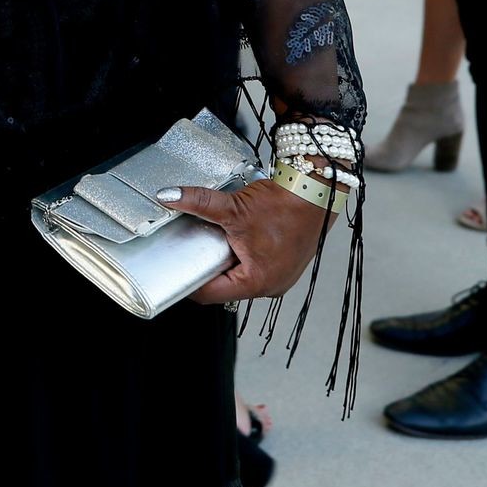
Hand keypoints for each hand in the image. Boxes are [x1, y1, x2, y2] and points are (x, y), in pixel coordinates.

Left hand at [155, 178, 340, 304]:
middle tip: (192, 247)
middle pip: (224, 286)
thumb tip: (170, 197)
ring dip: (226, 259)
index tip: (174, 267)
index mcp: (255, 282)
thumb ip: (198, 202)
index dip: (188, 280)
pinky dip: (242, 255)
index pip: (209, 293)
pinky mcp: (284, 266)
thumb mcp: (233, 207)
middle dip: (207, 266)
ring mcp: (279, 277)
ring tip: (217, 239)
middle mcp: (269, 286)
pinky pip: (254, 267)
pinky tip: (238, 237)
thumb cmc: (285, 206)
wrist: (316, 192)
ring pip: (239, 276)